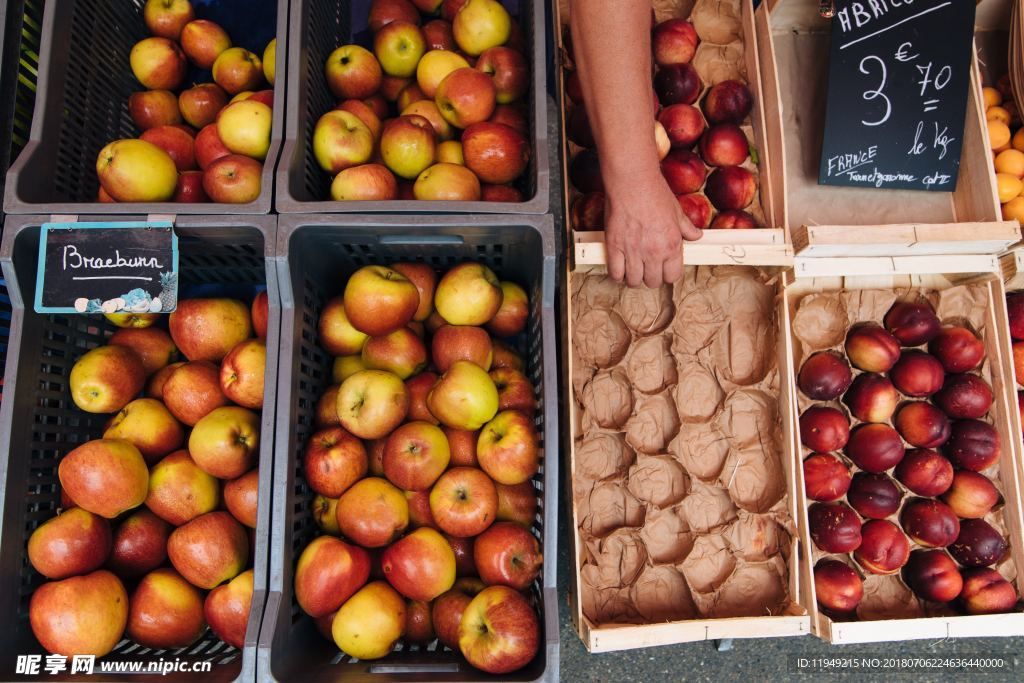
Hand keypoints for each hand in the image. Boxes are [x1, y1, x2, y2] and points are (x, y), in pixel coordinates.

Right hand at [604, 172, 701, 287]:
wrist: (633, 181)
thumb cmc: (655, 193)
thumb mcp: (677, 211)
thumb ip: (687, 228)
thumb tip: (696, 235)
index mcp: (672, 245)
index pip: (672, 276)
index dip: (667, 274)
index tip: (662, 269)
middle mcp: (654, 252)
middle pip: (653, 282)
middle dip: (650, 277)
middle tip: (646, 268)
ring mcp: (633, 251)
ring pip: (633, 281)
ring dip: (633, 278)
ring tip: (632, 269)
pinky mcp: (614, 247)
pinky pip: (615, 273)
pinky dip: (617, 274)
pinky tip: (619, 267)